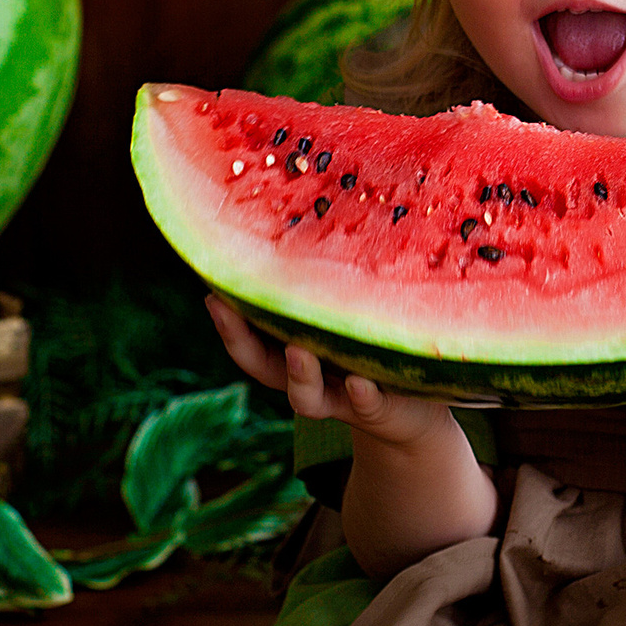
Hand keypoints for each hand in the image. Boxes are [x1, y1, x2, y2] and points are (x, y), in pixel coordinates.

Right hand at [205, 295, 455, 449]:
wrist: (415, 407)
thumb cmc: (372, 345)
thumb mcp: (347, 310)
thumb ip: (324, 285)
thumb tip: (302, 216)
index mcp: (290, 350)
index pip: (248, 335)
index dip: (226, 317)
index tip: (210, 288)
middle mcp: (307, 376)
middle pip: (260, 365)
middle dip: (238, 338)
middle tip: (222, 306)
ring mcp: (338, 397)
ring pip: (306, 396)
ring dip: (300, 373)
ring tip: (298, 350)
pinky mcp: (377, 410)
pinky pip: (366, 405)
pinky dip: (361, 394)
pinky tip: (360, 380)